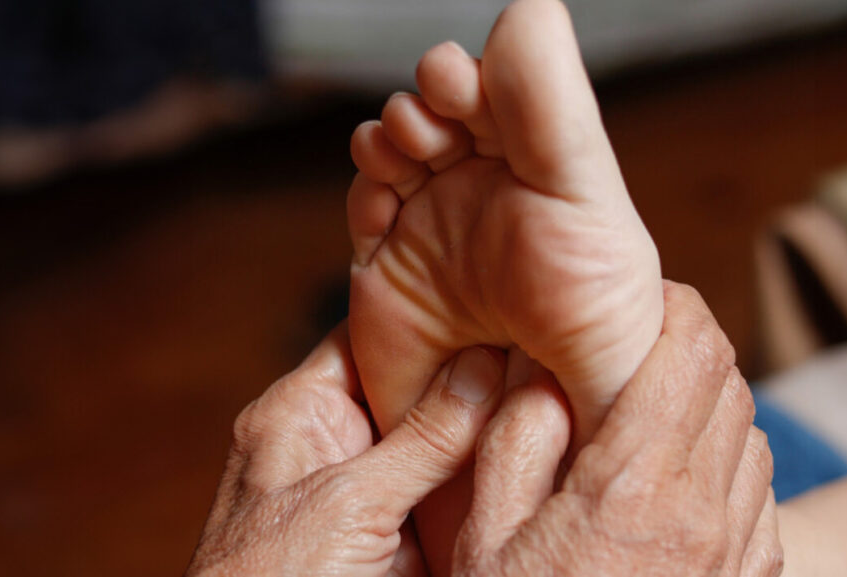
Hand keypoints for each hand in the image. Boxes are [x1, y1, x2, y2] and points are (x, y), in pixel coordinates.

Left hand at [186, 323, 506, 576]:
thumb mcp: (345, 504)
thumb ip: (420, 440)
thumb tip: (482, 370)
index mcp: (300, 414)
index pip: (369, 339)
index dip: (426, 318)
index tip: (491, 303)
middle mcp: (335, 446)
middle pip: (414, 394)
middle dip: (470, 380)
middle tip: (536, 354)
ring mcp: (369, 496)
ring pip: (438, 450)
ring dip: (484, 437)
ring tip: (546, 398)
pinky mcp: (397, 542)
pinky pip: (449, 501)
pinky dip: (485, 490)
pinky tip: (531, 462)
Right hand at [453, 282, 782, 576]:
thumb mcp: (484, 530)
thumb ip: (517, 436)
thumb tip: (544, 365)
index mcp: (636, 483)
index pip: (687, 349)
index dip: (669, 302)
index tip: (639, 293)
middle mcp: (705, 509)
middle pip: (728, 376)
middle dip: (687, 340)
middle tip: (638, 339)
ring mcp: (737, 546)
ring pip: (750, 425)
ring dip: (708, 396)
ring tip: (650, 405)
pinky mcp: (750, 574)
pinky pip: (759, 484)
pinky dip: (727, 454)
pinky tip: (675, 471)